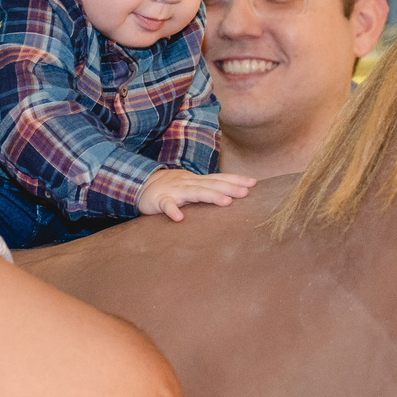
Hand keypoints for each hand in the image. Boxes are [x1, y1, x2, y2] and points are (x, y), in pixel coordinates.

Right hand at [136, 169, 255, 220]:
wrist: (143, 184)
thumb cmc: (174, 187)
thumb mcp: (193, 185)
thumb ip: (209, 188)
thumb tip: (233, 194)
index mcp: (198, 181)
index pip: (220, 178)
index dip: (236, 180)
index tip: (253, 183)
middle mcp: (190, 183)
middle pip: (212, 184)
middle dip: (230, 188)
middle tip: (246, 193)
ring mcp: (176, 190)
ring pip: (195, 193)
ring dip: (211, 196)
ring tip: (226, 202)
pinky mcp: (161, 200)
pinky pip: (167, 205)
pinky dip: (173, 210)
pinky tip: (179, 218)